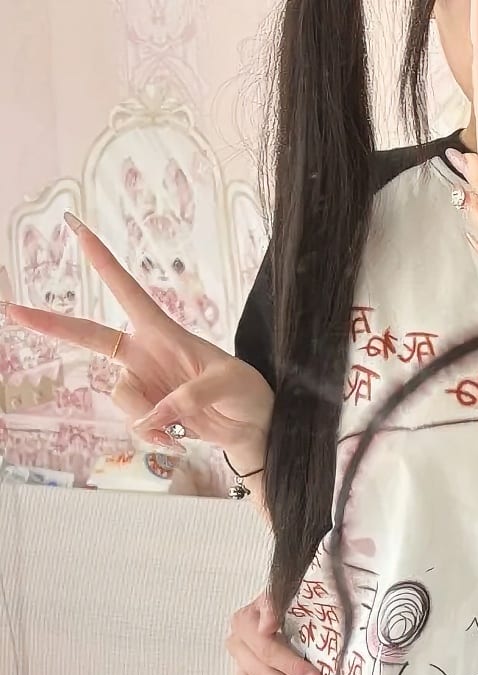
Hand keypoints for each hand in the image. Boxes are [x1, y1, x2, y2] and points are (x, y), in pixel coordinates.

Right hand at [2, 214, 272, 464]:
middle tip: (12, 309)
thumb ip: (190, 397)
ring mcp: (144, 383)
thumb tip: (153, 417)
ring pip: (119, 397)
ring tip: (180, 430)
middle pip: (89, 336)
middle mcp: (145, 354)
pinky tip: (178, 441)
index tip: (77, 228)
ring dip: (145, 418)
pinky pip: (134, 424)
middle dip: (51, 324)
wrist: (252, 427)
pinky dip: (153, 436)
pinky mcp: (147, 411)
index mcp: (164, 332)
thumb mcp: (230, 385)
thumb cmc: (247, 394)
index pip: (128, 292)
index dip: (103, 262)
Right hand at [226, 593, 322, 674]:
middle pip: (258, 672)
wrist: (289, 602)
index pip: (267, 647)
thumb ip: (277, 601)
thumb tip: (267, 624)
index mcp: (247, 620)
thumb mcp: (291, 593)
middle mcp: (238, 642)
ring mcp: (237, 662)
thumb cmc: (295, 599)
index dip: (291, 664)